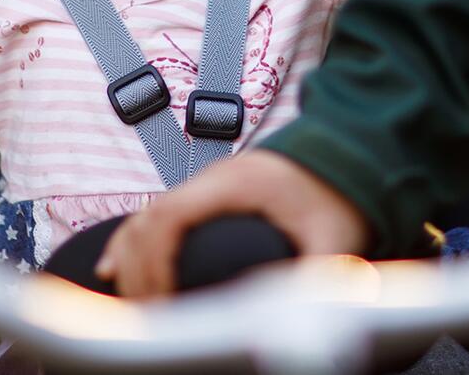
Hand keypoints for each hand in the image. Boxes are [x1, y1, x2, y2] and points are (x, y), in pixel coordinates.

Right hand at [95, 150, 370, 296]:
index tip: (160, 306)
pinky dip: (133, 242)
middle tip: (143, 317)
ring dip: (127, 256)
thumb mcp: (336, 238)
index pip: (173, 217)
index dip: (153, 263)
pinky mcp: (212, 192)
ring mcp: (211, 182)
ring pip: (147, 215)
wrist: (353, 152)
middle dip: (136, 270)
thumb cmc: (343, 196)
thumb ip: (318, 272)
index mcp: (238, 183)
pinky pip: (157, 214)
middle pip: (150, 218)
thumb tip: (301, 315)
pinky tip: (115, 269)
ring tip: (123, 300)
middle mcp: (216, 177)